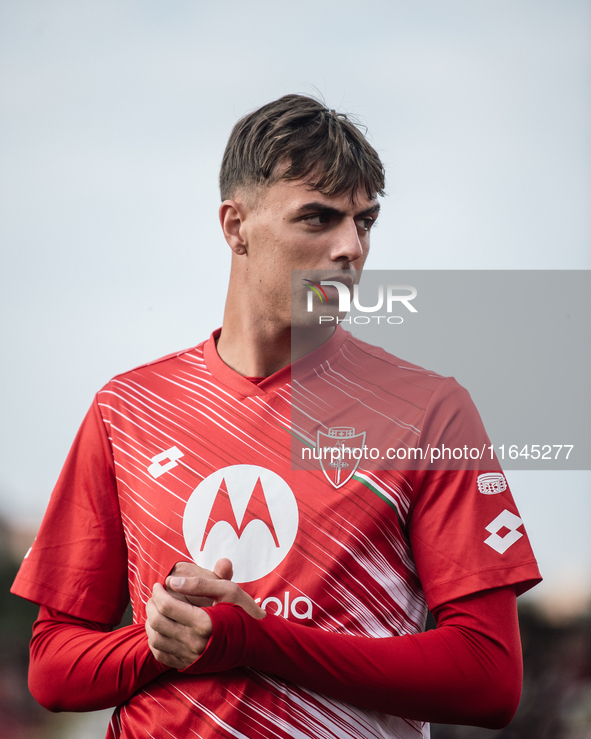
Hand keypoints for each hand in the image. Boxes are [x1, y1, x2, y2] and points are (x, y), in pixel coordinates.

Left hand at [145, 559, 264, 668]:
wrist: (256, 642)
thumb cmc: (243, 612)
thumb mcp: (228, 590)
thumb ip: (200, 583)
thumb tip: (172, 581)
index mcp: (204, 623)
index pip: (167, 606)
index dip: (159, 593)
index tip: (159, 584)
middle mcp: (195, 643)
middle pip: (158, 623)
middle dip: (152, 605)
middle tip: (156, 595)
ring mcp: (190, 657)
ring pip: (156, 640)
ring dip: (151, 622)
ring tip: (157, 609)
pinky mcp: (188, 665)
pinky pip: (161, 655)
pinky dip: (155, 640)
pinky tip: (161, 628)